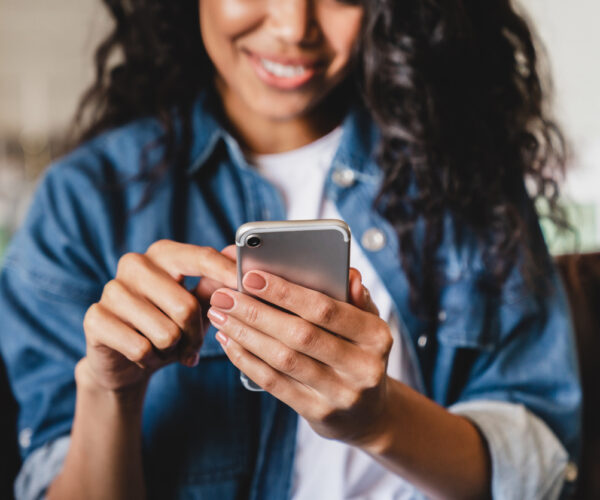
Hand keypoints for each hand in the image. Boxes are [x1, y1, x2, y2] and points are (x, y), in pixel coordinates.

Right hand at [80, 241, 236, 392]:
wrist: (125, 360)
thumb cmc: (168, 325)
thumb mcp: (197, 305)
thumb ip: (216, 283)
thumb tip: (237, 256)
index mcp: (163, 254)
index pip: (201, 257)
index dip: (226, 273)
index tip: (247, 285)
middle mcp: (135, 264)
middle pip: (186, 306)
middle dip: (195, 335)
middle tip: (192, 346)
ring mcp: (112, 289)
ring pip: (165, 332)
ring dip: (172, 350)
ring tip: (165, 348)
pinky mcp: (95, 318)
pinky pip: (141, 348)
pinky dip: (150, 360)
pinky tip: (144, 355)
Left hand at [207, 268, 392, 446]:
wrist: (368, 413)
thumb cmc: (359, 354)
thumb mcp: (367, 324)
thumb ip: (355, 298)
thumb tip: (348, 274)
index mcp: (377, 336)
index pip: (326, 309)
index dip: (286, 292)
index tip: (251, 277)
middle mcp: (363, 367)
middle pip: (300, 335)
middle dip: (256, 312)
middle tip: (224, 296)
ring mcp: (341, 394)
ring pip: (283, 360)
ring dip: (245, 335)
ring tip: (220, 315)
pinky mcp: (319, 413)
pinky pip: (275, 383)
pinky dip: (247, 360)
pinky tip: (229, 342)